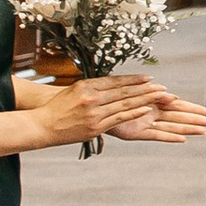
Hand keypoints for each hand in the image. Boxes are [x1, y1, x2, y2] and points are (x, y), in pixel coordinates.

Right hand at [24, 74, 195, 148]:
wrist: (43, 125)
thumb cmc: (59, 107)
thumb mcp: (76, 90)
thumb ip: (95, 87)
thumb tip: (115, 84)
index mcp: (87, 85)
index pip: (116, 81)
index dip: (134, 79)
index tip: (149, 77)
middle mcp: (92, 98)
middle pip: (124, 92)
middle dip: (145, 89)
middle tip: (162, 87)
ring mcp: (94, 113)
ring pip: (124, 105)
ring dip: (144, 100)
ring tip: (160, 97)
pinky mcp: (95, 127)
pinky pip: (118, 119)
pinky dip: (133, 114)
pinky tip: (146, 110)